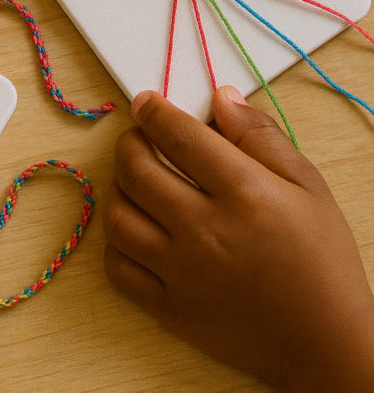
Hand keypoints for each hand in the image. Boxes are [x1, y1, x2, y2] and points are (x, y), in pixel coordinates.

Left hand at [103, 87, 373, 392]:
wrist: (325, 342)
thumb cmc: (321, 259)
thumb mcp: (308, 185)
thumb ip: (261, 136)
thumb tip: (221, 99)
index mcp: (243, 193)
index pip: (179, 136)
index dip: (153, 111)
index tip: (144, 102)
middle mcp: (204, 230)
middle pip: (137, 170)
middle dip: (129, 142)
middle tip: (137, 137)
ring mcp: (182, 272)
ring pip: (118, 216)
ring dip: (118, 188)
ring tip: (134, 180)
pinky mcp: (170, 310)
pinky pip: (118, 268)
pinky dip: (116, 242)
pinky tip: (135, 228)